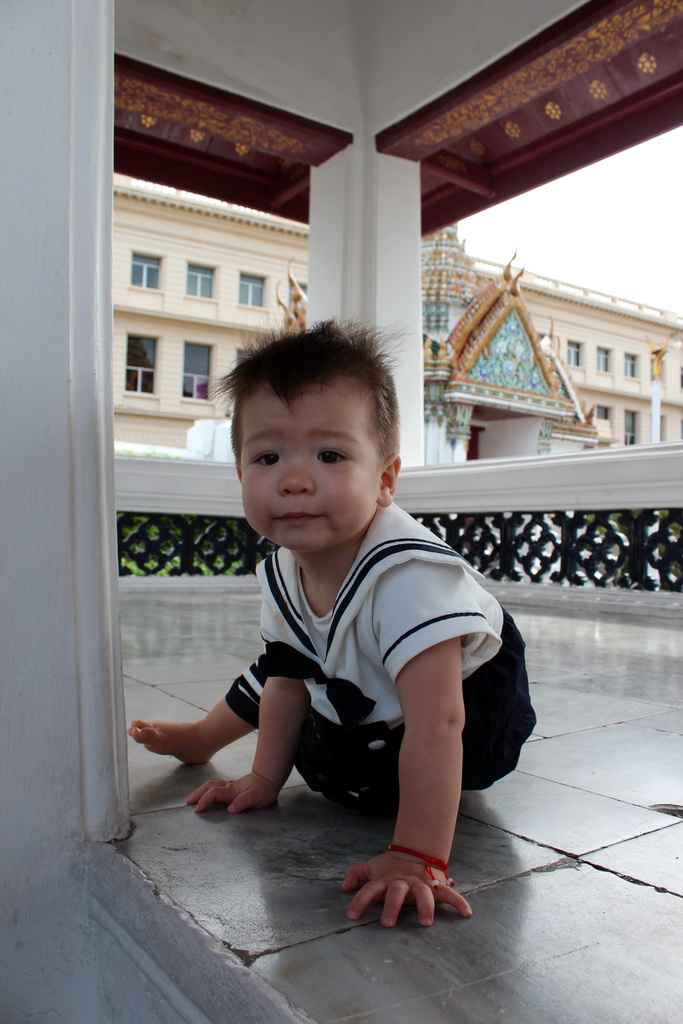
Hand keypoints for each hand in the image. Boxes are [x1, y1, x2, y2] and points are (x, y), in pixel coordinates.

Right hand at [186, 772, 279, 813]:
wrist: (268, 780)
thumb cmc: (263, 790)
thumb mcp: (257, 798)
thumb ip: (243, 802)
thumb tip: (230, 809)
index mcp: (232, 791)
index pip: (214, 794)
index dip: (204, 801)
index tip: (198, 810)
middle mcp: (228, 787)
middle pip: (208, 787)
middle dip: (197, 794)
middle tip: (188, 802)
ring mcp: (229, 786)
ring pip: (210, 785)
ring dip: (200, 791)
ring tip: (191, 798)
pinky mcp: (230, 787)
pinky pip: (214, 787)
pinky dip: (206, 790)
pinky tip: (204, 794)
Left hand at [341, 851, 471, 927]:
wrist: (416, 849)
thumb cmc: (391, 866)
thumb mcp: (372, 867)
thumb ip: (356, 874)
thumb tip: (343, 887)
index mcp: (385, 880)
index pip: (369, 889)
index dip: (359, 901)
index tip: (352, 915)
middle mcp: (402, 883)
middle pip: (396, 892)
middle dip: (391, 907)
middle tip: (387, 923)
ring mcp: (420, 884)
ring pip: (423, 894)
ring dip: (424, 907)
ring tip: (425, 922)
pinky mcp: (436, 885)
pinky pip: (449, 893)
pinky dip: (458, 902)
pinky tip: (466, 913)